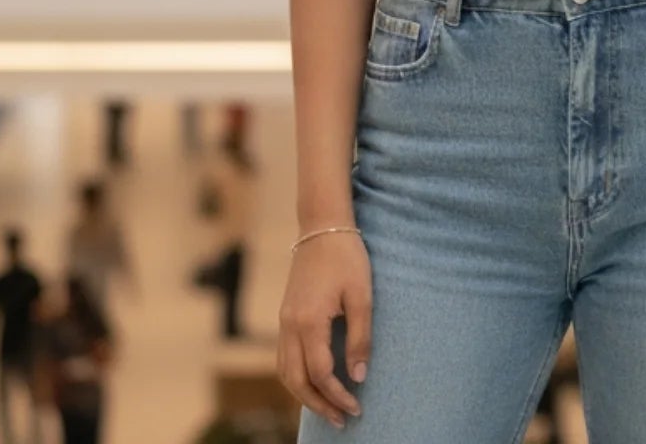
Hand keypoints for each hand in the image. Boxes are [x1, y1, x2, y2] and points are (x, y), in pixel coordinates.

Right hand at [277, 231, 371, 428]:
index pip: (320, 373)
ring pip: (285, 371)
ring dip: (304, 394)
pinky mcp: (285, 315)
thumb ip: (360, 337)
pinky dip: (296, 376)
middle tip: (341, 419)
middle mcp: (289, 325)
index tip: (356, 407)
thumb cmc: (347, 257)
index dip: (337, 395)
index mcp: (309, 321)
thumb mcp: (362, 295)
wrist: (322, 226)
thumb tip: (358, 376)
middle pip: (296, 380)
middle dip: (318, 404)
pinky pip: (284, 357)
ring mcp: (284, 321)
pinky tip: (313, 381)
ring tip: (328, 407)